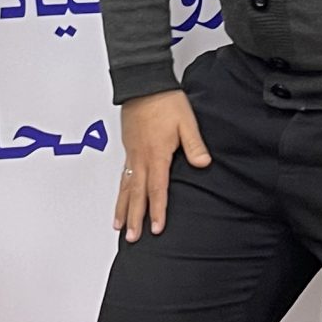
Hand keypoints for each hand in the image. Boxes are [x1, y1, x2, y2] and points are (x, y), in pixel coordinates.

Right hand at [113, 90, 209, 241]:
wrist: (143, 84)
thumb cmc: (165, 101)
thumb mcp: (187, 122)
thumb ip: (194, 145)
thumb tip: (202, 164)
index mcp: (156, 154)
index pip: (157, 189)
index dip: (157, 210)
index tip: (156, 228)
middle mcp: (140, 158)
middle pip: (137, 194)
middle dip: (134, 218)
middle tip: (132, 238)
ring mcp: (132, 153)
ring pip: (125, 186)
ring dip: (123, 208)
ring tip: (119, 225)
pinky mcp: (128, 147)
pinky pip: (122, 175)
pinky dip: (120, 191)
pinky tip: (121, 197)